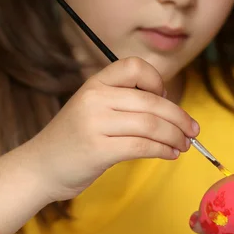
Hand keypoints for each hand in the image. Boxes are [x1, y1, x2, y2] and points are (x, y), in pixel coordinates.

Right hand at [28, 56, 198, 201]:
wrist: (40, 167)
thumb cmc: (73, 140)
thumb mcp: (92, 109)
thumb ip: (122, 102)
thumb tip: (169, 109)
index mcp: (94, 83)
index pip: (134, 66)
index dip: (157, 81)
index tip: (165, 100)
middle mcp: (95, 98)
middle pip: (152, 102)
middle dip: (180, 118)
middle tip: (193, 130)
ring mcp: (96, 124)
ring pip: (152, 125)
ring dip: (176, 136)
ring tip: (184, 145)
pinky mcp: (99, 150)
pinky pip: (143, 146)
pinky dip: (164, 150)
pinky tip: (170, 154)